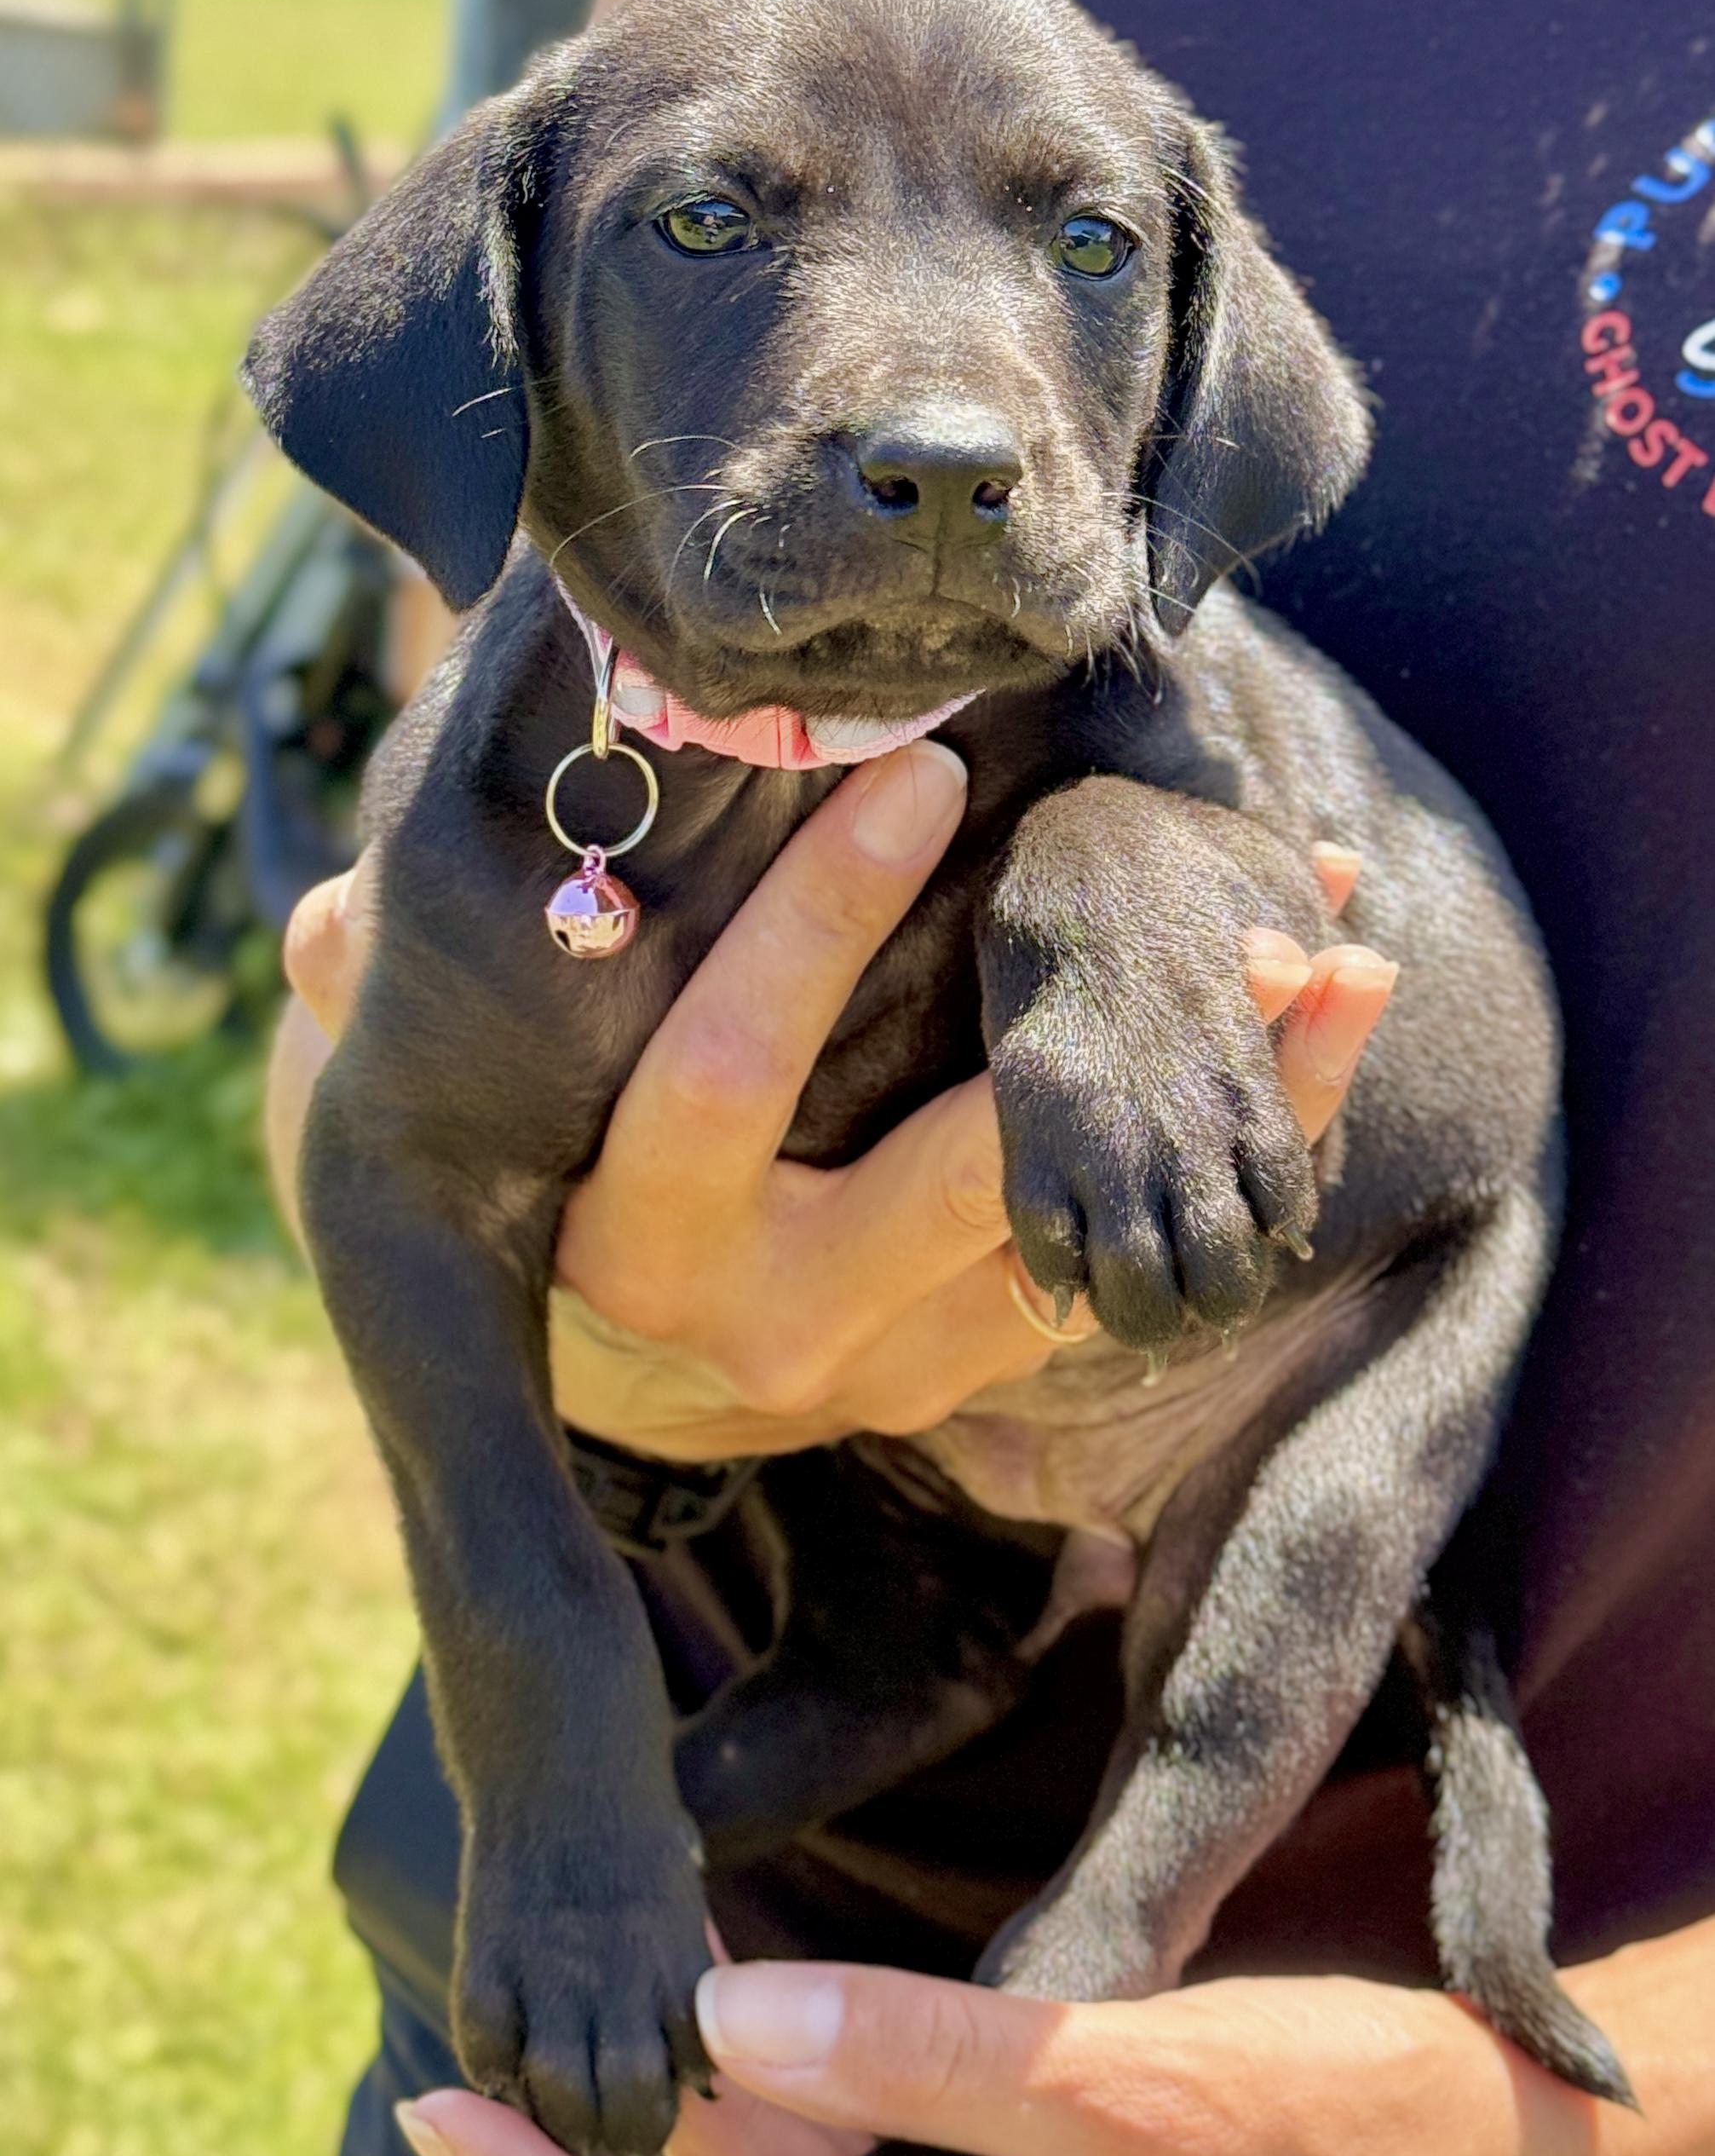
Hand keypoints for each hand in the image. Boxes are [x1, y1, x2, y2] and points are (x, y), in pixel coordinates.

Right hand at [273, 742, 1393, 1457]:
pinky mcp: (973, 1379)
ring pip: (1081, 1233)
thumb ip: (381, 1006)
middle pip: (959, 1177)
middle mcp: (773, 1327)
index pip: (727, 1074)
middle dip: (1097, 1042)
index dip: (819, 923)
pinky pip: (1125, 1265)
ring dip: (1224, 1105)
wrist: (604, 1383)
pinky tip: (1327, 1037)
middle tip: (1234, 909)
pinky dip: (1236, 1157)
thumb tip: (322, 930)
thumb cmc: (534, 1181)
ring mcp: (891, 1365)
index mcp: (635, 1243)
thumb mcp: (456, 1105)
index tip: (922, 772)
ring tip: (1339, 955)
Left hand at [393, 1942, 1676, 2155]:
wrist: (1488, 2145)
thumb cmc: (1334, 2139)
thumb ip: (920, 2062)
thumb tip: (721, 2029)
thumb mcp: (1120, 2086)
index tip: (443, 2117)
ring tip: (569, 2012)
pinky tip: (730, 2013)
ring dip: (703, 2111)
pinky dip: (803, 2084)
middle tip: (461, 2047)